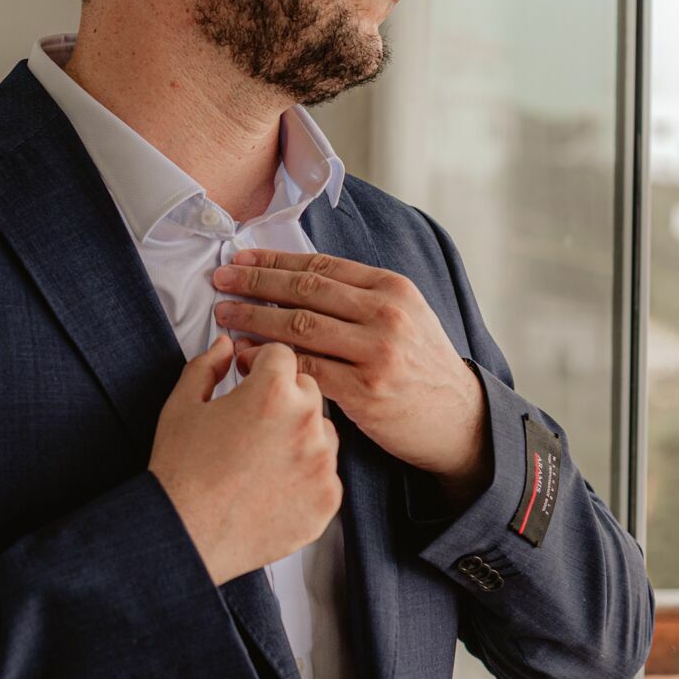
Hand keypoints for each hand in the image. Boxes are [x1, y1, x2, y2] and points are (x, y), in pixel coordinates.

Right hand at [147, 336, 342, 584]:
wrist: (185, 533)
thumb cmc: (180, 471)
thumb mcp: (183, 404)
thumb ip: (207, 365)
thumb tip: (224, 347)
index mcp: (272, 392)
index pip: (283, 355)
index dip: (260, 361)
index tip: (249, 374)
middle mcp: (305, 423)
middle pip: (307, 389)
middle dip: (282, 395)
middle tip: (253, 418)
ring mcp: (321, 464)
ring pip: (323, 431)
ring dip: (301, 434)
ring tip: (263, 456)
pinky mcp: (328, 499)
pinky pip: (327, 474)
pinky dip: (307, 475)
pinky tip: (274, 484)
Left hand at [212, 249, 488, 499]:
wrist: (458, 419)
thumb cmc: (421, 367)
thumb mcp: (404, 316)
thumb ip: (360, 297)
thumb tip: (296, 279)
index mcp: (392, 288)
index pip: (321, 266)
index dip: (274, 260)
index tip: (241, 259)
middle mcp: (385, 314)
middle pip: (304, 290)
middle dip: (255, 283)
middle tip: (220, 281)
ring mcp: (376, 352)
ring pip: (299, 327)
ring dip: (254, 319)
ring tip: (224, 316)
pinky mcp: (365, 391)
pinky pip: (304, 370)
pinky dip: (268, 362)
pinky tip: (244, 358)